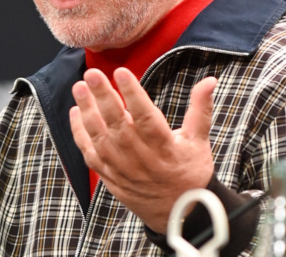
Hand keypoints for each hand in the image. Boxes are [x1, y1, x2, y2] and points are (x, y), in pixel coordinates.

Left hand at [70, 68, 216, 232]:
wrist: (179, 213)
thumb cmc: (190, 172)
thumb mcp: (199, 141)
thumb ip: (201, 108)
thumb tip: (210, 80)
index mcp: (164, 147)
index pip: (146, 116)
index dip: (133, 94)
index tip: (121, 72)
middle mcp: (140, 158)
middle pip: (117, 124)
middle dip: (103, 97)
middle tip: (92, 73)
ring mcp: (121, 168)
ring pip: (99, 138)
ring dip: (88, 111)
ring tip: (80, 87)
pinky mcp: (109, 176)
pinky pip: (89, 154)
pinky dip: (80, 133)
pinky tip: (76, 111)